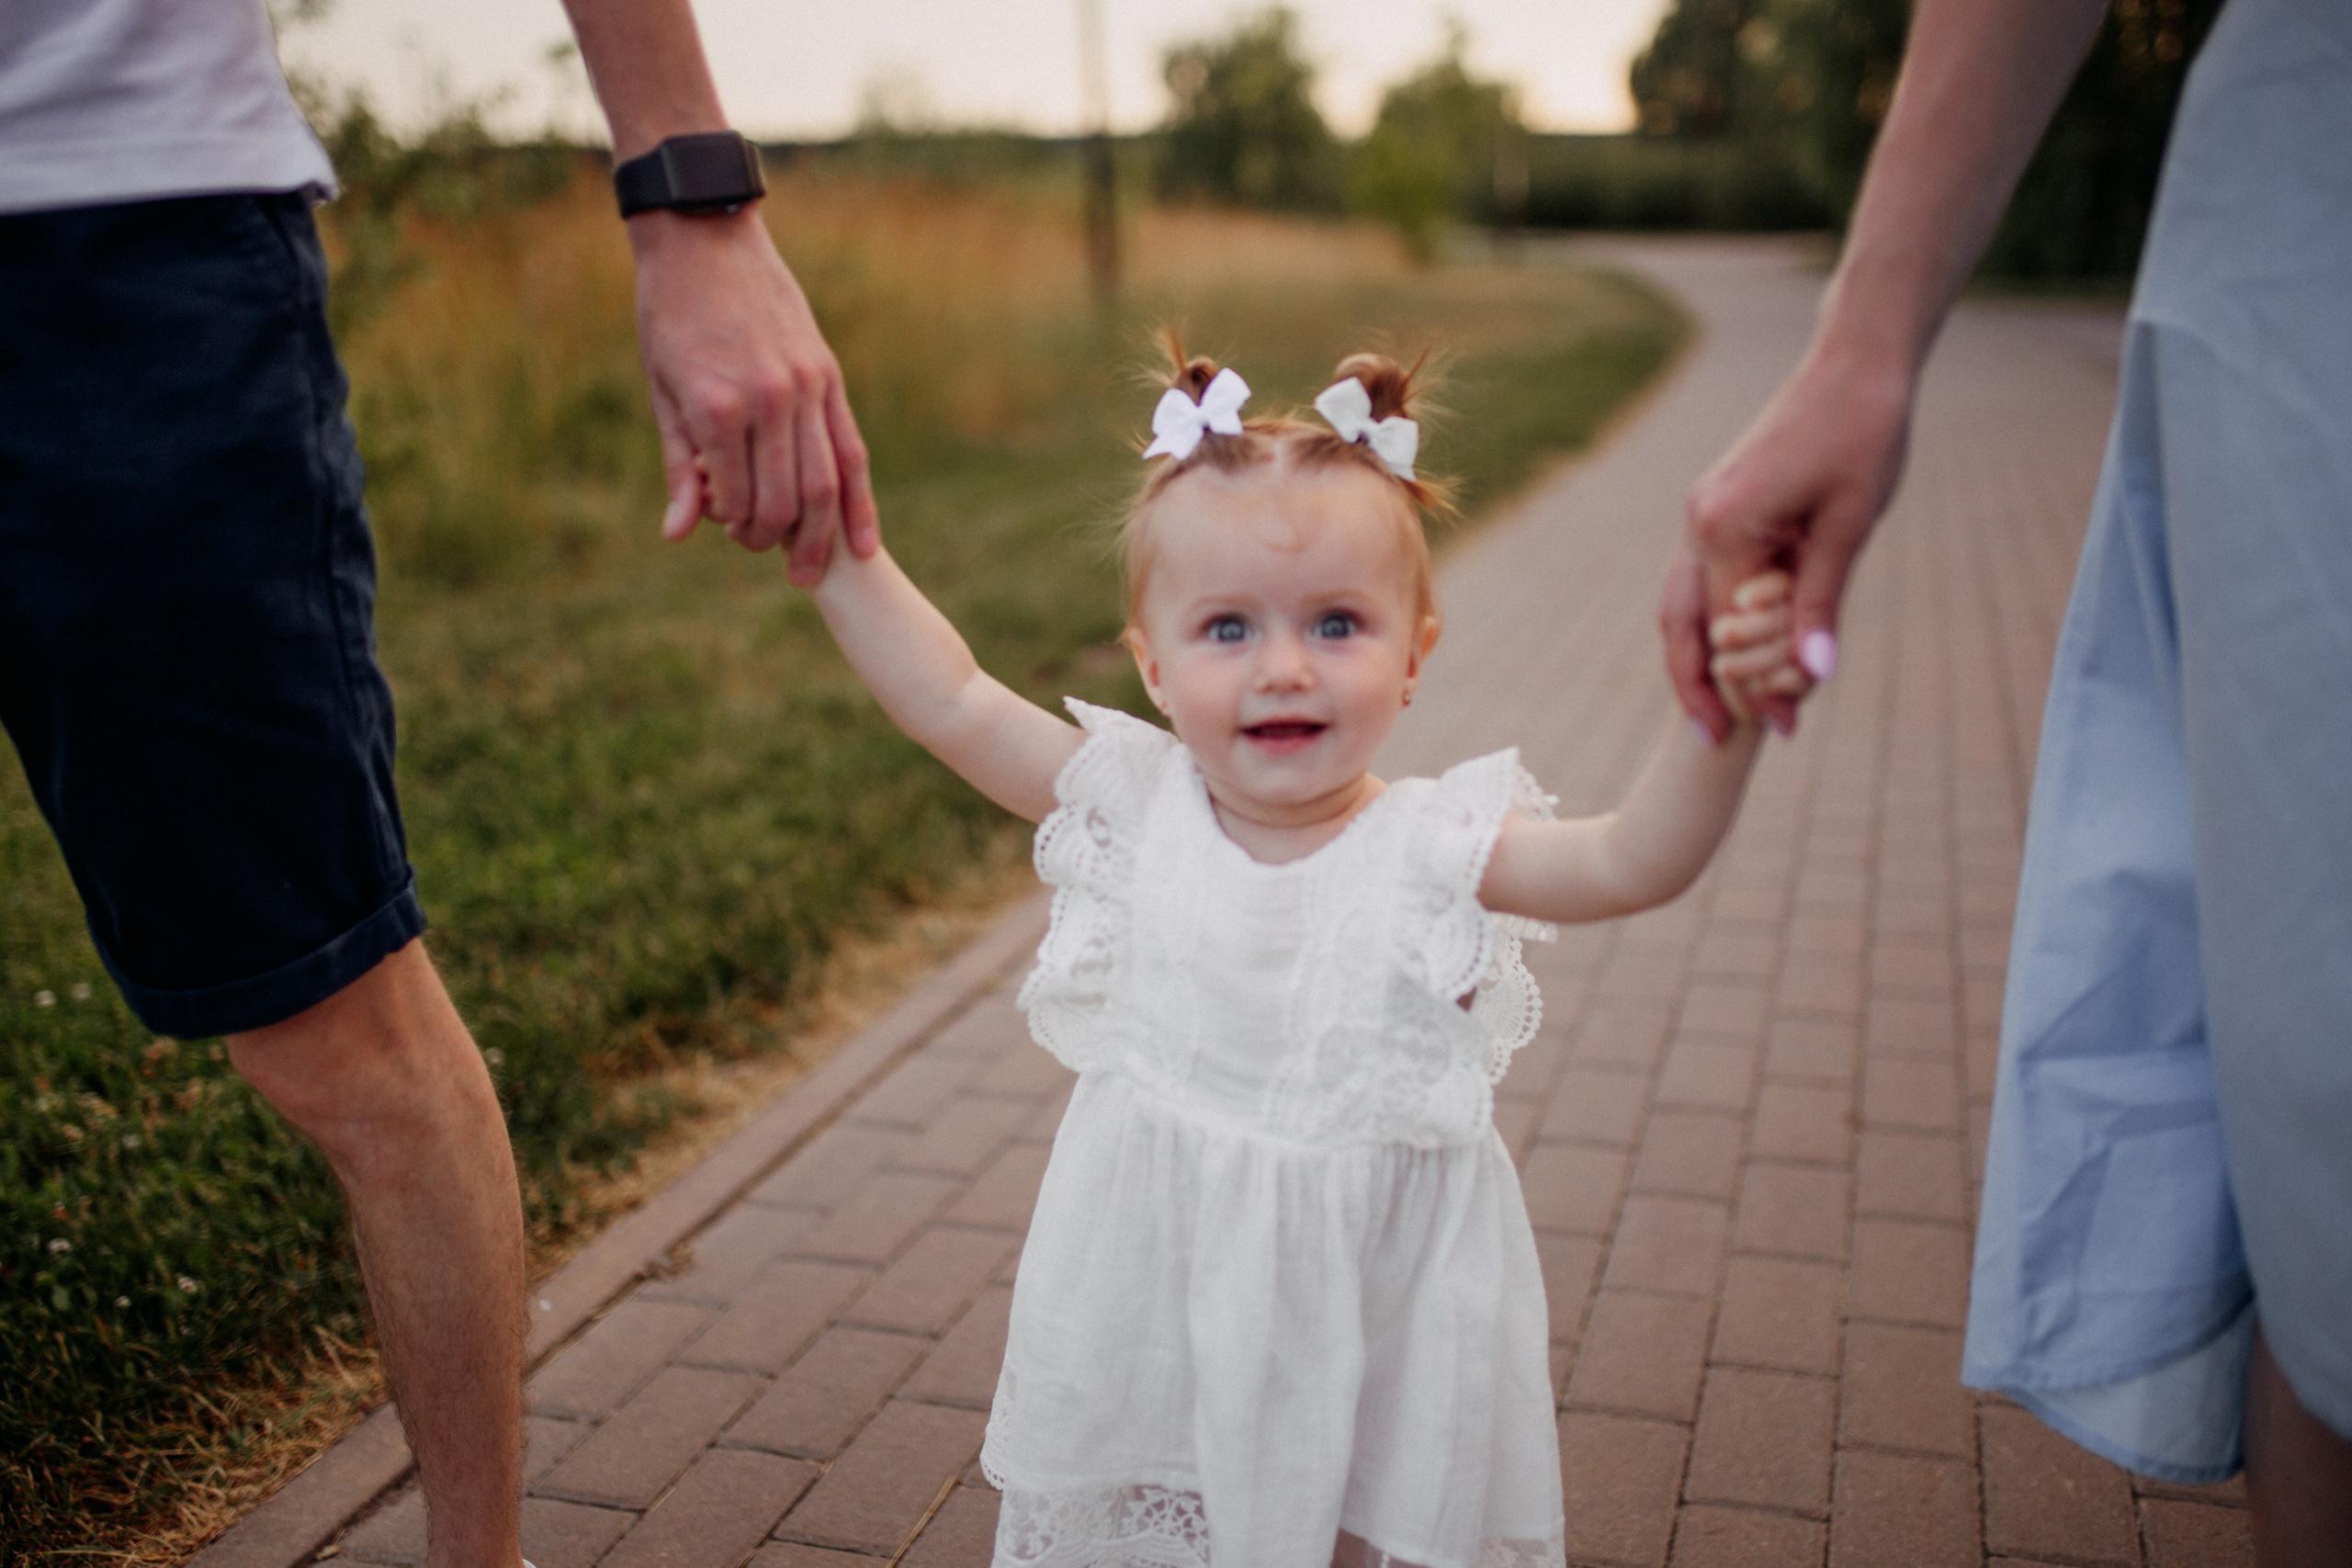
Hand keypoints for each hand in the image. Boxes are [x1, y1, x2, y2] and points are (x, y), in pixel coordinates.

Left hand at [628, 207, 878, 584]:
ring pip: (825, 483)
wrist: (705, 242)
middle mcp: (768, 402)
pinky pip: (851, 450)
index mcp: (716, 407)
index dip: (732, 525)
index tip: (725, 530)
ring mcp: (805, 389)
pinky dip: (859, 501)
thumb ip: (678, 466)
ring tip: (814, 571)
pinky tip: (863, 541)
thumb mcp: (661, 390)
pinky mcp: (828, 377)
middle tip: (767, 556)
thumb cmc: (671, 317)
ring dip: (821, 537)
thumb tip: (680, 535)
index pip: (736, 497)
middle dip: (774, 539)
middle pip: (786, 500)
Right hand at [1669, 336, 1912, 739]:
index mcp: (1726, 527)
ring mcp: (1703, 513)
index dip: (1753, 687)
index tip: (1783, 730)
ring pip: (1684, 604)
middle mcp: (1699, 522)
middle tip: (1722, 741)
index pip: (1727, 633)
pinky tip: (1742, 649)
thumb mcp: (1849, 525)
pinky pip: (1706, 577)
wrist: (1856, 364)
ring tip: (1724, 708)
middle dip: (1700, 687)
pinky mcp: (1719, 506)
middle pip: (1680, 626)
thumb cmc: (1862, 435)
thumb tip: (1813, 673)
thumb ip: (1822, 602)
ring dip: (1702, 658)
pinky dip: (1718, 620)